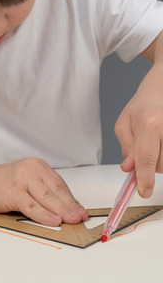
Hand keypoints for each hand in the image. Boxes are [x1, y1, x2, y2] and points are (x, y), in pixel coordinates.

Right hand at [0, 158, 87, 225]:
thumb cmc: (3, 184)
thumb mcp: (27, 183)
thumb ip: (43, 193)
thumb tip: (65, 210)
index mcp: (38, 166)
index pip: (60, 185)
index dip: (72, 200)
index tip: (81, 211)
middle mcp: (31, 169)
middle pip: (56, 191)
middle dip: (70, 206)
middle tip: (81, 217)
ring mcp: (22, 179)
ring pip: (47, 197)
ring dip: (62, 211)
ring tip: (72, 220)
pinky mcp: (12, 191)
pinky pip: (32, 205)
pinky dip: (44, 214)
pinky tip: (54, 220)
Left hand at [115, 65, 162, 197]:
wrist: (161, 90)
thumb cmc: (142, 105)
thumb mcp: (124, 123)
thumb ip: (126, 147)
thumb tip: (129, 168)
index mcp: (150, 124)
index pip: (146, 157)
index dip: (144, 178)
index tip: (144, 192)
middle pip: (159, 165)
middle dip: (148, 165)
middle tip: (144, 147)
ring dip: (158, 161)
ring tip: (154, 142)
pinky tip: (160, 144)